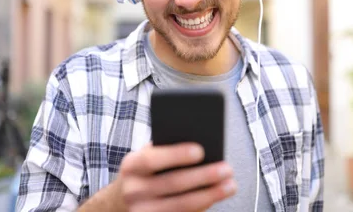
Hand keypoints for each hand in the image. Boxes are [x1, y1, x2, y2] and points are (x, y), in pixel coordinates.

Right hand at [117, 142, 236, 211]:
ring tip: (230, 185)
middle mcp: (133, 191)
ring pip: (181, 205)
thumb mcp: (147, 157)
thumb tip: (201, 147)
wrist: (122, 201)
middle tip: (227, 169)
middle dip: (203, 176)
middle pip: (172, 184)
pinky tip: (215, 198)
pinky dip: (201, 207)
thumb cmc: (146, 172)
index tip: (201, 150)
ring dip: (209, 195)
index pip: (152, 159)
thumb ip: (165, 150)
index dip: (176, 155)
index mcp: (131, 166)